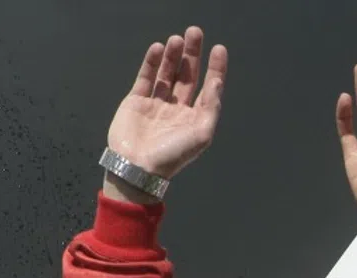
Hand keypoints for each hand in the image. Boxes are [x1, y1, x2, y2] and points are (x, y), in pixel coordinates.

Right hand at [105, 28, 226, 195]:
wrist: (138, 167)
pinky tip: (159, 48)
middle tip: (195, 31)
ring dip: (173, 56)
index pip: (208, 87)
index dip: (215, 68)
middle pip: (187, 75)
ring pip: (167, 73)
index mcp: (196, 117)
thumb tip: (217, 82)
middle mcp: (178, 108)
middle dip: (192, 54)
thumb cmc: (173, 155)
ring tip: (177, 38)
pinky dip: (152, 63)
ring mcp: (157, 103)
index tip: (219, 48)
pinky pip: (146, 77)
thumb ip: (211, 106)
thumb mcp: (201, 133)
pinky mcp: (137, 100)